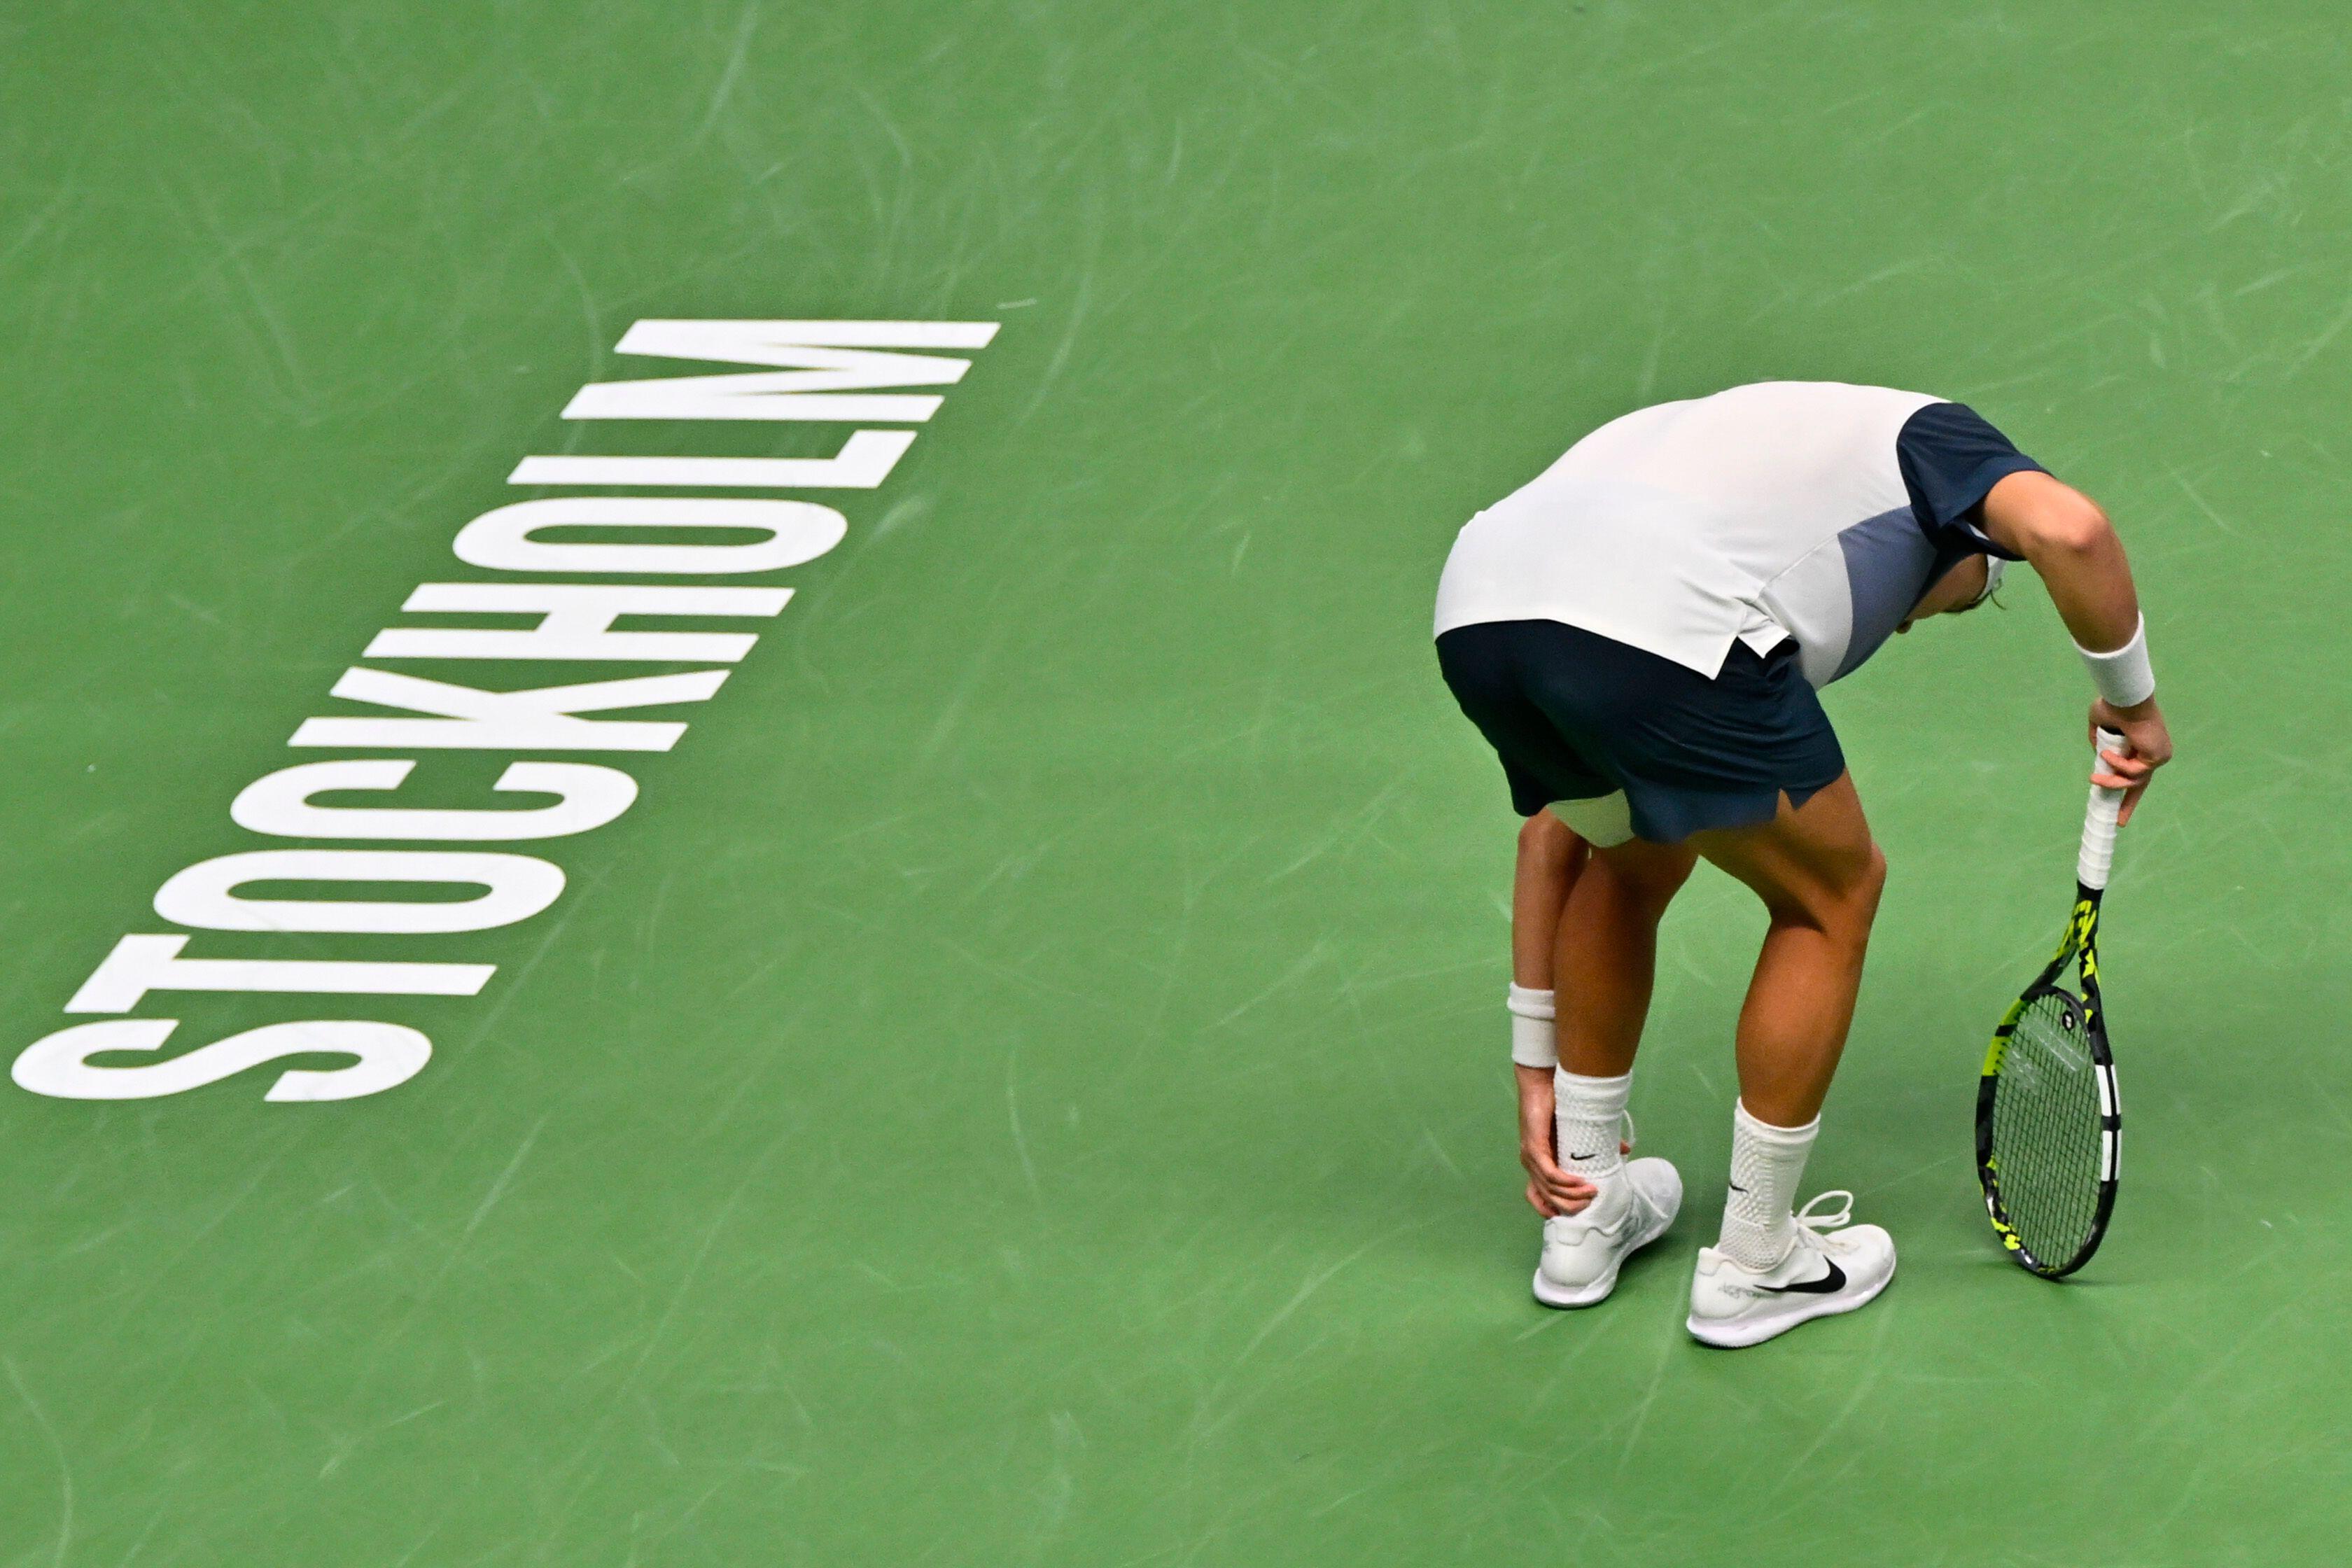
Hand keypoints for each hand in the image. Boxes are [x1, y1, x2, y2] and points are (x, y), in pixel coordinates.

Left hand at [1514, 1064, 1630, 1216]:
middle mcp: (1531, 1164)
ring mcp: (1530, 1157)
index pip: (1537, 1196)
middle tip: (1591, 1203)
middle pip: (1547, 1198)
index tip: (1573, 1215)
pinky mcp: (1533, 1147)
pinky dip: (1564, 1182)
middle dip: (1570, 1206)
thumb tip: (1624, 1150)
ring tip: (1592, 1192)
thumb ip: (1597, 1144)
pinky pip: (1548, 1174)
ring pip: (1549, 1188)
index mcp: (1538, 1163)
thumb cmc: (1558, 1105)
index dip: (1551, 1209)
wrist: (1543, 1083)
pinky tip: (1579, 1183)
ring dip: (1572, 1195)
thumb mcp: (1579, 1131)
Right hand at [2089, 697, 2171, 824]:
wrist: (2126, 699)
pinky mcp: (2157, 758)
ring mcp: (2158, 757)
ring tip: (2093, 778)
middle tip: (2120, 821)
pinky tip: (2107, 753)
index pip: (2137, 772)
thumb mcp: (2100, 727)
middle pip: (2141, 784)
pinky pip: (2133, 772)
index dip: (2128, 790)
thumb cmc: (2113, 707)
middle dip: (2129, 804)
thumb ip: (2100, 743)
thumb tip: (2099, 757)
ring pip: (2133, 781)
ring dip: (2111, 782)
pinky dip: (2117, 765)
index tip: (2120, 809)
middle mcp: (2154, 753)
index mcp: (2142, 746)